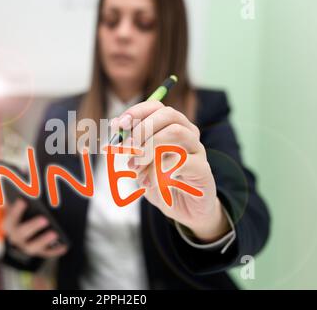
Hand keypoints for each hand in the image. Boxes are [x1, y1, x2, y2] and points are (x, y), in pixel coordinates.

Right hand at [3, 199, 67, 257]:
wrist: (23, 232)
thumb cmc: (24, 212)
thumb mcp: (21, 203)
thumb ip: (22, 194)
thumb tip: (28, 181)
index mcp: (8, 224)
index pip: (10, 217)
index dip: (15, 210)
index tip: (23, 201)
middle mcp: (15, 237)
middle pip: (21, 233)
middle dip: (32, 226)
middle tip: (44, 219)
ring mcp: (26, 246)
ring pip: (32, 247)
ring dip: (43, 241)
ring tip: (55, 233)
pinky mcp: (37, 252)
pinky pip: (46, 253)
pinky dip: (55, 251)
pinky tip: (65, 245)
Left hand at [112, 100, 230, 242]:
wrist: (184, 210)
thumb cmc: (160, 182)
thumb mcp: (140, 164)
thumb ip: (130, 150)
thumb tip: (113, 137)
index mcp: (172, 126)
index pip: (156, 107)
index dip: (136, 112)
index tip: (118, 125)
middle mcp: (188, 133)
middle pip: (168, 115)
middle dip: (143, 128)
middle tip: (128, 148)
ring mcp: (198, 150)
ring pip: (175, 133)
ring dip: (150, 149)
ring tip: (136, 168)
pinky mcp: (203, 169)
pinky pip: (181, 161)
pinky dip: (159, 171)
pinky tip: (150, 183)